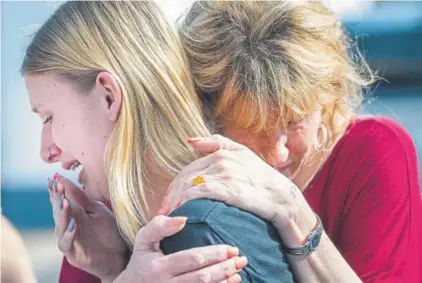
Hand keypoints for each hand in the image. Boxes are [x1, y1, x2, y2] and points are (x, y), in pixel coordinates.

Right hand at [48, 175, 127, 281]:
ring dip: (61, 215)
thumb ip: (82, 198)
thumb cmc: (109, 233)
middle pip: (58, 212)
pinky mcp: (74, 254)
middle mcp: (68, 228)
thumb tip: (64, 179)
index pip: (61, 201)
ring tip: (64, 202)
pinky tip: (73, 225)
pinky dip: (69, 234)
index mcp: (74, 215)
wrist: (121, 255)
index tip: (53, 179)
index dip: (56, 191)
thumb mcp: (97, 210)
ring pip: (60, 228)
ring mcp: (70, 241)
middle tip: (56, 187)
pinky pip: (66, 244)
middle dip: (56, 200)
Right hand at [115, 215, 245, 282]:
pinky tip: (231, 282)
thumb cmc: (141, 260)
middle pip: (202, 277)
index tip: (231, 248)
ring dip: (224, 280)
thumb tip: (183, 219)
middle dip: (224, 267)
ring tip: (239, 269)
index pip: (191, 259)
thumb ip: (159, 226)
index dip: (214, 254)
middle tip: (241, 258)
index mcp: (158, 267)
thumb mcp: (143, 240)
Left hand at [166, 135, 315, 244]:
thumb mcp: (243, 154)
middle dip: (171, 195)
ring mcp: (225, 174)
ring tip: (169, 215)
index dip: (175, 185)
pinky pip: (199, 193)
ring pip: (189, 185)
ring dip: (175, 201)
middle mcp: (221, 161)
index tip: (169, 200)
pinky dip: (186, 202)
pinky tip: (182, 213)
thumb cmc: (262, 179)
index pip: (188, 169)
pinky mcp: (228, 188)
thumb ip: (217, 144)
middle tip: (163, 210)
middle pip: (185, 177)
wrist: (282, 198)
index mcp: (222, 153)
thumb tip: (190, 141)